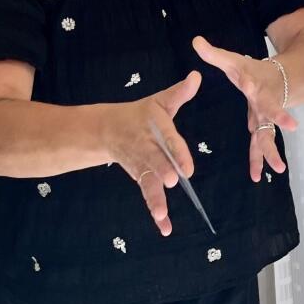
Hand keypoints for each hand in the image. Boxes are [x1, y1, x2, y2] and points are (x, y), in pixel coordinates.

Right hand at [101, 71, 200, 235]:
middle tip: (171, 181)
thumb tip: (197, 76)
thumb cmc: (140, 114)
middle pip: (156, 162)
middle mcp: (147, 148)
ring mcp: (141, 165)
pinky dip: (155, 211)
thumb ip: (179, 93)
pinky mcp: (140, 177)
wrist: (106, 130)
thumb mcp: (159, 101)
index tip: (186, 167)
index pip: (169, 140)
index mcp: (154, 128)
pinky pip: (147, 195)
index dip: (178, 152)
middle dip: (162, 172)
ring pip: (148, 184)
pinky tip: (165, 227)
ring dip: (155, 200)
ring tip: (163, 216)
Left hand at [193, 36, 295, 181]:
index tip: (251, 83)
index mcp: (256, 85)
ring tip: (279, 168)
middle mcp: (265, 103)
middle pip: (271, 111)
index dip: (253, 83)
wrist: (281, 79)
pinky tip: (257, 176)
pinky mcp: (264, 128)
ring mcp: (266, 117)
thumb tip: (195, 41)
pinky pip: (260, 145)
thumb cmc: (254, 71)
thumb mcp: (235, 61)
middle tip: (292, 125)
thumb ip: (215, 54)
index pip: (256, 83)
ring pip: (269, 134)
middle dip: (280, 118)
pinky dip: (259, 160)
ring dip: (272, 151)